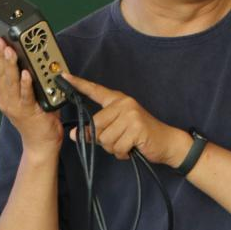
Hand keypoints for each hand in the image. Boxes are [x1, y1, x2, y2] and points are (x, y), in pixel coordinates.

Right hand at [0, 29, 62, 154]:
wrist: (40, 144)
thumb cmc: (35, 117)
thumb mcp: (24, 95)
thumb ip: (21, 78)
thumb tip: (23, 55)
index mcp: (2, 92)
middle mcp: (5, 98)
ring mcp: (15, 105)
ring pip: (10, 81)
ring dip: (9, 64)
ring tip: (8, 49)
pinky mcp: (28, 111)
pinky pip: (26, 95)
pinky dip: (25, 83)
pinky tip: (26, 73)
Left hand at [60, 73, 189, 164]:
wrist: (166, 142)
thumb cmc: (140, 136)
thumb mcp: (117, 130)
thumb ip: (97, 130)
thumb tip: (75, 135)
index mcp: (118, 100)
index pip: (95, 91)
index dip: (78, 84)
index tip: (64, 76)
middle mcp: (123, 104)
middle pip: (96, 125)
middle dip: (103, 140)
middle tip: (119, 141)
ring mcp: (130, 115)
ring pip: (105, 138)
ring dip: (114, 148)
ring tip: (126, 144)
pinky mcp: (136, 128)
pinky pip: (117, 147)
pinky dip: (122, 153)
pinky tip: (131, 149)